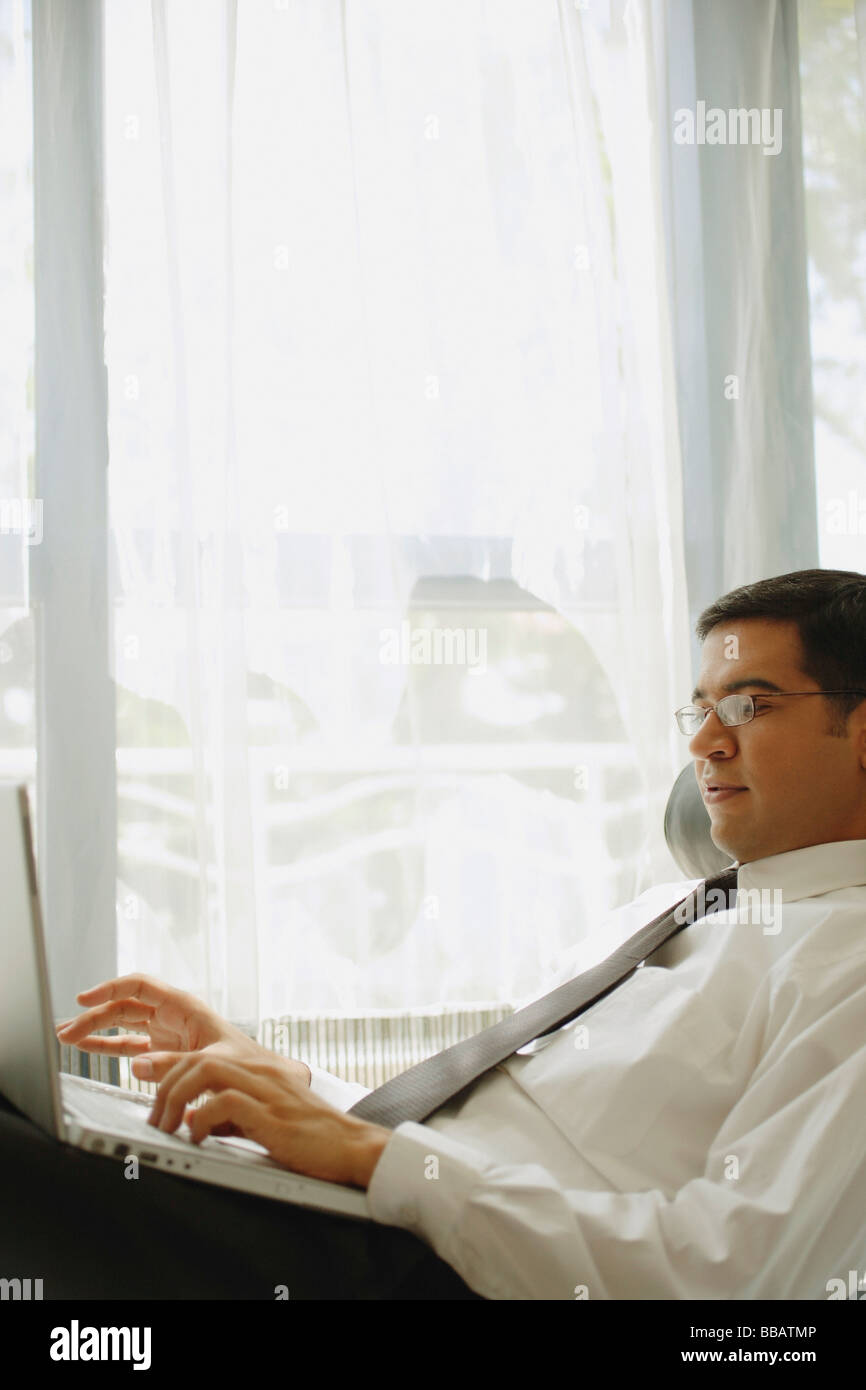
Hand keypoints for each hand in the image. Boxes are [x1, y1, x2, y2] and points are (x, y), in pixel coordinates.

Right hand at [54, 974, 311, 1096]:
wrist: (265, 1081)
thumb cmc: (248, 1063)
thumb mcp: (213, 1060)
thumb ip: (174, 1063)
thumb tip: (138, 1065)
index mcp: (184, 1006)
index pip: (140, 985)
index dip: (110, 988)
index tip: (84, 999)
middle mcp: (171, 1015)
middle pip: (124, 1006)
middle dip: (93, 1015)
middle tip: (66, 1031)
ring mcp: (165, 1034)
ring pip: (122, 1025)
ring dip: (94, 1030)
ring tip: (65, 1037)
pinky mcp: (164, 1053)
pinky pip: (128, 1046)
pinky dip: (107, 1047)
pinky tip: (87, 1049)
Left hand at [145, 1050, 390, 1188]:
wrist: (350, 1147)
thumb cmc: (309, 1137)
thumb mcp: (262, 1119)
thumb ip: (231, 1112)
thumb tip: (194, 1118)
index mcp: (258, 1068)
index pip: (204, 1054)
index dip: (168, 1064)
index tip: (144, 1079)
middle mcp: (260, 1070)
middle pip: (198, 1058)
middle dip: (164, 1085)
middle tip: (153, 1118)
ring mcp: (266, 1089)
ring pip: (206, 1070)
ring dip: (176, 1097)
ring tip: (167, 1125)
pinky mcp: (271, 1113)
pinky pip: (225, 1102)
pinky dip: (202, 1118)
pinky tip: (198, 1136)